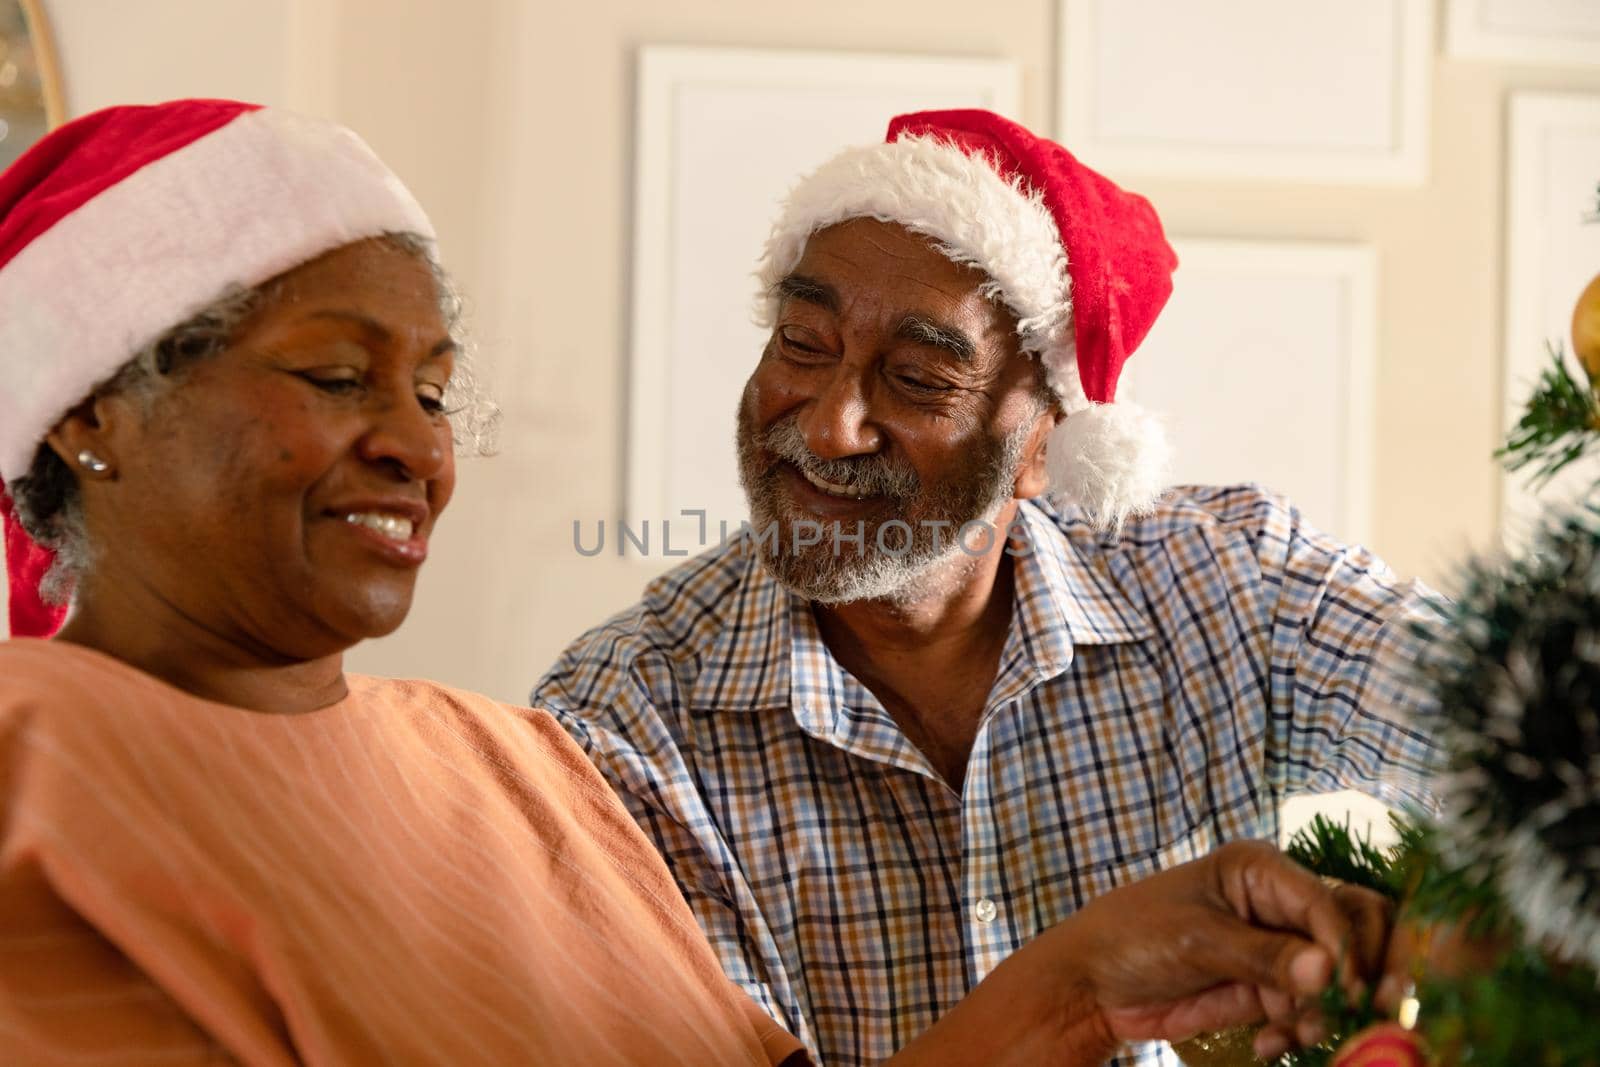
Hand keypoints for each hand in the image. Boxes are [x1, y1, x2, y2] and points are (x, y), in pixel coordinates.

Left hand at [887, 841, 1393, 1066]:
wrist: (1093, 984)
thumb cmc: (1134, 935)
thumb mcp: (1196, 940)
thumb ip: (1263, 956)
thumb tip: (1329, 971)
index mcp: (1261, 870)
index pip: (1330, 902)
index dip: (1346, 945)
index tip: (1346, 986)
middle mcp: (1278, 905)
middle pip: (1354, 932)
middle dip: (1362, 973)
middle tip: (1367, 1011)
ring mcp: (1277, 950)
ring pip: (1337, 981)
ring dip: (1325, 1012)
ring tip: (1292, 1033)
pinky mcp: (1267, 990)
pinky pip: (1309, 1012)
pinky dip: (1299, 1032)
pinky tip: (1269, 1045)